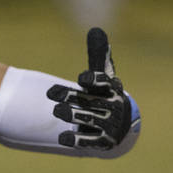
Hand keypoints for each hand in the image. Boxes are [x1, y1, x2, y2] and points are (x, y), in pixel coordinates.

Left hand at [46, 27, 131, 150]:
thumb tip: (95, 29)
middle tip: (52, 95)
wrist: (119, 126)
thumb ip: (98, 57)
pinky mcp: (103, 142)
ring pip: (89, 119)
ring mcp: (109, 125)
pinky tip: (62, 138)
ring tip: (57, 110)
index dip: (93, 80)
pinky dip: (76, 140)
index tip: (81, 79)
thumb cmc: (105, 96)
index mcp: (112, 88)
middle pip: (91, 101)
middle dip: (72, 97)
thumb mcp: (103, 77)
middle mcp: (113, 107)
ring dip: (72, 115)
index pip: (103, 82)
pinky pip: (89, 141)